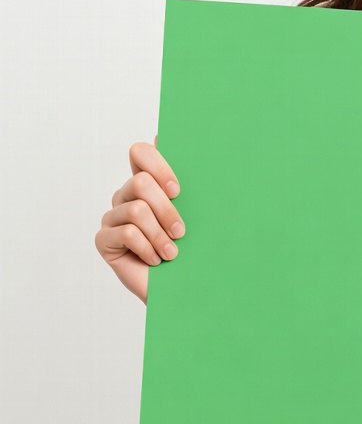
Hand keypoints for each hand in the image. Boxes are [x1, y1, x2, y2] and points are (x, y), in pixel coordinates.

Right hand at [94, 139, 183, 303]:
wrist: (185, 285)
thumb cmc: (194, 245)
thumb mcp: (196, 210)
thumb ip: (186, 180)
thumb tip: (170, 138)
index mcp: (148, 181)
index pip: (141, 152)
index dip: (159, 165)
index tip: (179, 190)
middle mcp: (126, 194)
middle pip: (141, 182)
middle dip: (167, 209)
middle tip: (182, 231)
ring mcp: (113, 216)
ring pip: (137, 209)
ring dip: (160, 234)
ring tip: (172, 252)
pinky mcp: (104, 240)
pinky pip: (127, 233)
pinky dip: (147, 248)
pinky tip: (156, 261)